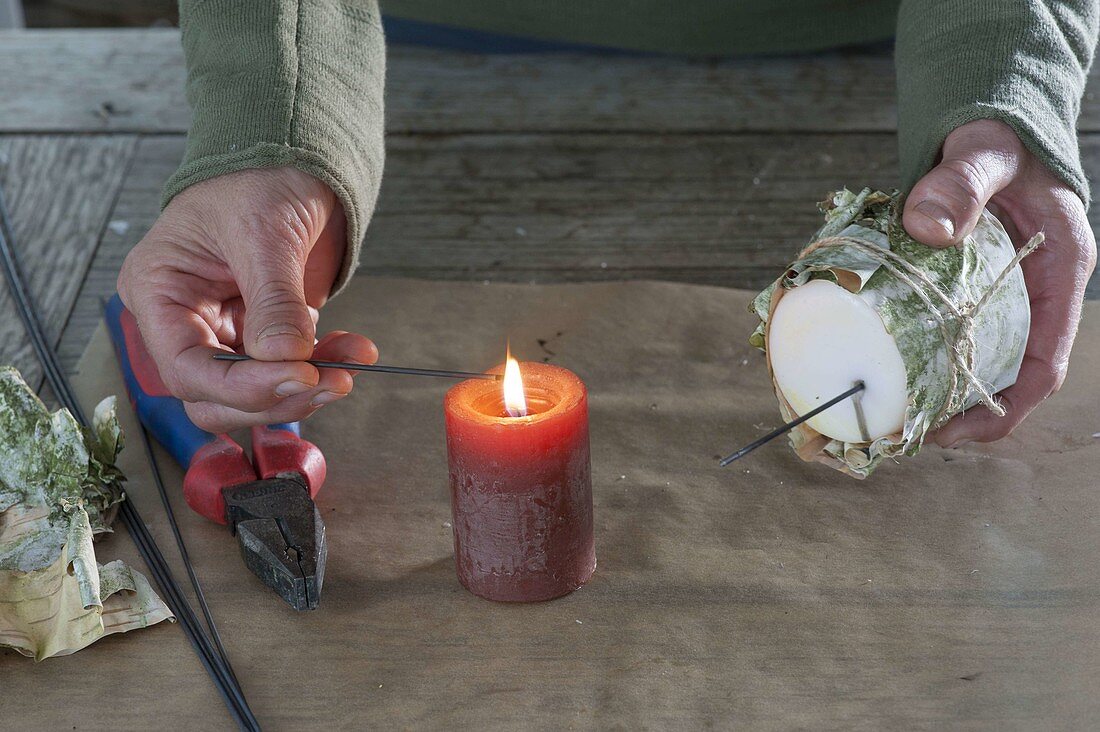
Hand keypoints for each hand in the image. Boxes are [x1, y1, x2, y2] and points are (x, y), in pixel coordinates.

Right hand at [118, 167, 377, 431]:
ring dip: (305, 388)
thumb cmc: (257, 178)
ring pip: (255, 393)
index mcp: (158, 292)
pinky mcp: (267, 334)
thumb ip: (273, 299)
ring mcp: (227, 331)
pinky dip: (325, 366)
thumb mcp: (263, 233)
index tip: (296, 376)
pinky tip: (356, 352)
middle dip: (274, 395)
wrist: (295, 160)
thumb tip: (284, 357)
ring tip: (349, 369)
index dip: (240, 386)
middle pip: (215, 395)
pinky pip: (291, 370)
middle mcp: (185, 320)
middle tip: (327, 381)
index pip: (186, 368)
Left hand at [903, 119, 1096, 446]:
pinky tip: (888, 369)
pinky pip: (951, 333)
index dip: (1004, 406)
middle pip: (1007, 373)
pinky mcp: (968, 287)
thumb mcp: (985, 153)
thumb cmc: (997, 136)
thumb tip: (926, 226)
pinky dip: (925, 357)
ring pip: (978, 358)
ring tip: (894, 414)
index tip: (956, 432)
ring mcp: (1002, 292)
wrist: (986, 123)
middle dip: (965, 413)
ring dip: (942, 391)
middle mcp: (1035, 292)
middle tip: (908, 431)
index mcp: (1060, 271)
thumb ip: (960, 181)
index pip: (1044, 361)